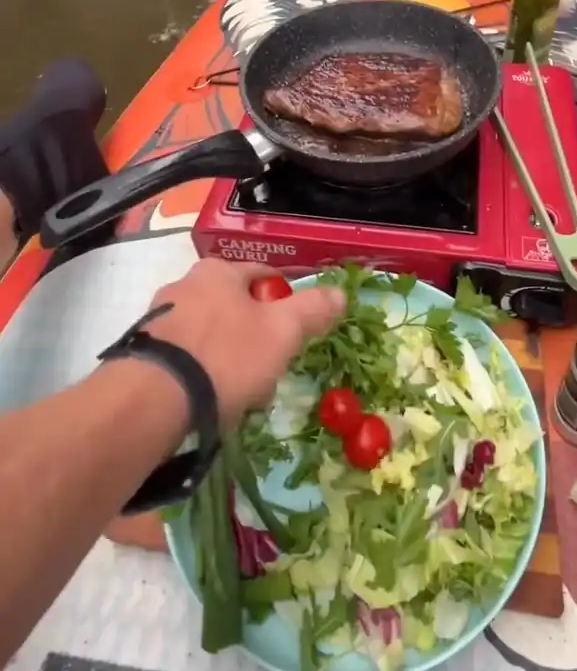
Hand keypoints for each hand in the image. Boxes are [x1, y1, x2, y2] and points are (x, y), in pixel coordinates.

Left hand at [144, 260, 345, 425]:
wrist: (153, 399)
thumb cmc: (226, 356)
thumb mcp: (282, 332)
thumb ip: (312, 309)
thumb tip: (339, 292)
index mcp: (218, 271)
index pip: (263, 275)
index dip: (285, 300)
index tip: (296, 331)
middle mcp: (183, 284)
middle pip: (233, 306)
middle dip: (254, 334)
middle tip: (270, 367)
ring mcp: (158, 317)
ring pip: (208, 333)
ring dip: (227, 357)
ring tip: (239, 391)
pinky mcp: (142, 351)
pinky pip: (185, 357)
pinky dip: (200, 373)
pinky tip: (208, 398)